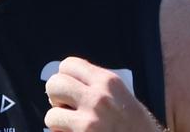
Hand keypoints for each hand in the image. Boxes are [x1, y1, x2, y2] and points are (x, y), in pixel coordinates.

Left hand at [44, 57, 162, 131]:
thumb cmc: (138, 129)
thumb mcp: (124, 98)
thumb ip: (98, 86)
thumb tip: (67, 79)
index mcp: (109, 82)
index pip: (68, 64)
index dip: (64, 77)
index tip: (70, 89)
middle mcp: (99, 98)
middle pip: (55, 84)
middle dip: (56, 97)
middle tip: (67, 107)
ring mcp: (90, 121)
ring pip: (51, 113)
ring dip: (59, 122)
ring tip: (72, 126)